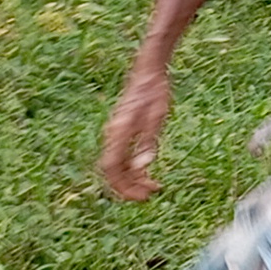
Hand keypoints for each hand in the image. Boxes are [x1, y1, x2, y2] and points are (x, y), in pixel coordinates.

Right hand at [98, 69, 171, 200]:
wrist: (149, 73)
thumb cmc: (155, 92)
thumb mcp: (157, 117)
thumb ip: (149, 141)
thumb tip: (142, 168)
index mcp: (119, 131)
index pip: (113, 167)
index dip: (124, 186)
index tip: (142, 196)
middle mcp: (113, 135)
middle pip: (114, 170)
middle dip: (129, 186)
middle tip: (149, 195)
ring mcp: (116, 135)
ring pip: (119, 166)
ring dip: (133, 180)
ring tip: (153, 187)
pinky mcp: (123, 133)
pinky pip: (124, 157)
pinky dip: (134, 169)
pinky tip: (148, 175)